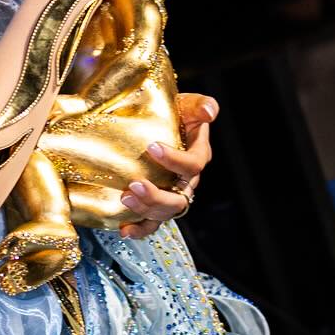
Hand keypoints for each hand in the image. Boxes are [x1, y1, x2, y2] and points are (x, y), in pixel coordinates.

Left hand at [118, 91, 217, 239]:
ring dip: (145, 208)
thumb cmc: (172, 112)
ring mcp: (173, 195)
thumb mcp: (186, 104)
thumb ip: (200, 105)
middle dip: (157, 195)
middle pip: (179, 197)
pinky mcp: (156, 205)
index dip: (174, 159)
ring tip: (125, 198)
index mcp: (198, 155)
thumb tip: (210, 112)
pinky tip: (124, 230)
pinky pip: (152, 223)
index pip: (193, 164)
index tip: (152, 147)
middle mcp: (187, 181)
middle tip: (134, 184)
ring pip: (165, 212)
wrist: (155, 123)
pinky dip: (140, 229)